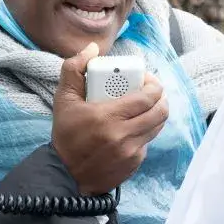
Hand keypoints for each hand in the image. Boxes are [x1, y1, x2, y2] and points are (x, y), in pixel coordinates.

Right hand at [51, 43, 169, 194]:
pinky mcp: (134, 164)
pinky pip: (147, 142)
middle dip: (160, 98)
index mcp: (108, 117)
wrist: (65, 175)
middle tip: (151, 92)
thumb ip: (74, 69)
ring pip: (157, 127)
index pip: (147, 97)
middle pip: (160, 112)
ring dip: (155, 114)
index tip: (147, 80)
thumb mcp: (63, 99)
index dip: (154, 85)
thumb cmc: (66, 135)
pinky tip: (132, 128)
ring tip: (146, 107)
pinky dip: (144, 132)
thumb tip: (92, 49)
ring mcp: (131, 152)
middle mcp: (123, 136)